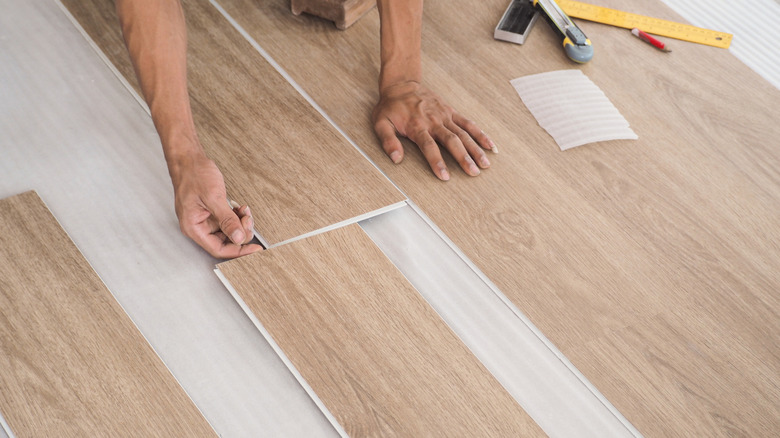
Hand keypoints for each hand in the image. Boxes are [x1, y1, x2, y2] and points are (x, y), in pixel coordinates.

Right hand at [171, 153, 261, 258]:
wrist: (189, 159)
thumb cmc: (193, 174)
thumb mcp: (213, 197)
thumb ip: (227, 219)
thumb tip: (238, 237)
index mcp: (193, 227)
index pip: (219, 249)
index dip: (238, 251)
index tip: (255, 249)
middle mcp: (198, 226)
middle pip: (225, 241)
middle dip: (241, 232)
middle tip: (248, 220)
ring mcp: (205, 219)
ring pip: (229, 231)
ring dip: (241, 223)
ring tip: (245, 212)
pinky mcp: (211, 212)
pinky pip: (228, 220)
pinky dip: (237, 216)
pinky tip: (240, 208)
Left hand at [372, 81, 495, 180]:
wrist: (402, 85)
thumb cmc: (390, 107)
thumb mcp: (381, 123)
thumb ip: (388, 141)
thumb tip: (396, 159)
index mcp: (417, 126)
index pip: (429, 146)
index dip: (437, 162)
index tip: (445, 176)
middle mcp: (434, 121)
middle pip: (451, 141)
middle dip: (463, 157)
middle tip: (473, 172)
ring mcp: (445, 116)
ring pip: (463, 133)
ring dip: (475, 149)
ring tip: (485, 164)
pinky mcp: (451, 112)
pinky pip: (468, 123)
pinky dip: (480, 134)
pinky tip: (490, 146)